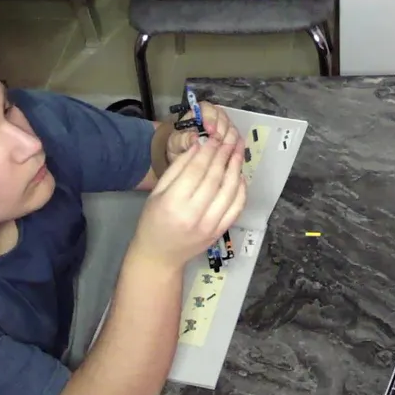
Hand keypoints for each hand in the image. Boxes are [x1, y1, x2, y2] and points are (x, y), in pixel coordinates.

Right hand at [130, 136, 246, 268]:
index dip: (208, 151)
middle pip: (214, 178)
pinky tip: (240, 176)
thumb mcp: (157, 192)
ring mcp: (210, 225)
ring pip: (229, 191)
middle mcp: (193, 214)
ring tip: (238, 152)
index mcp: (173, 202)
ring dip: (236, 169)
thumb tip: (199, 145)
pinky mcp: (220, 232)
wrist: (160, 256)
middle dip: (224, 155)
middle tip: (230, 140)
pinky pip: (236, 208)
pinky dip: (241, 190)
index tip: (215, 138)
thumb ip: (177, 168)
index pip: (196, 170)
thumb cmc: (153, 221)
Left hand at [166, 101, 243, 166]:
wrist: (183, 157)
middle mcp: (212, 117)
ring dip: (229, 138)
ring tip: (224, 149)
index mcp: (197, 113)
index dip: (211, 118)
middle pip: (223, 116)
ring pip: (231, 127)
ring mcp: (222, 127)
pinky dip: (235, 145)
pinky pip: (236, 139)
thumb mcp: (177, 143)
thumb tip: (195, 138)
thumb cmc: (179, 146)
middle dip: (222, 129)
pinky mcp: (229, 138)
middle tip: (219, 142)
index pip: (207, 108)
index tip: (210, 131)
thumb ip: (184, 139)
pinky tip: (232, 152)